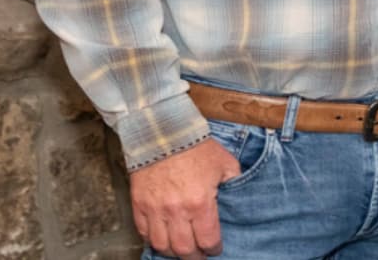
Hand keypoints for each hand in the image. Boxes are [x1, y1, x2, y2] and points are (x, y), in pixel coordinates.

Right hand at [130, 138, 240, 259]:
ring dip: (173, 252)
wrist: (164, 131)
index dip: (214, 248)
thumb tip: (238, 194)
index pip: (208, 240)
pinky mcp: (139, 205)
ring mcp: (155, 210)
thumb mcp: (224, 162)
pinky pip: (144, 233)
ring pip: (162, 246)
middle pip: (184, 250)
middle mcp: (176, 211)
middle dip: (194, 256)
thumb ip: (233, 181)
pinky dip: (153, 239)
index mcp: (200, 202)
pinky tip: (162, 237)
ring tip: (181, 248)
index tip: (216, 248)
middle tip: (199, 254)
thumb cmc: (196, 145)